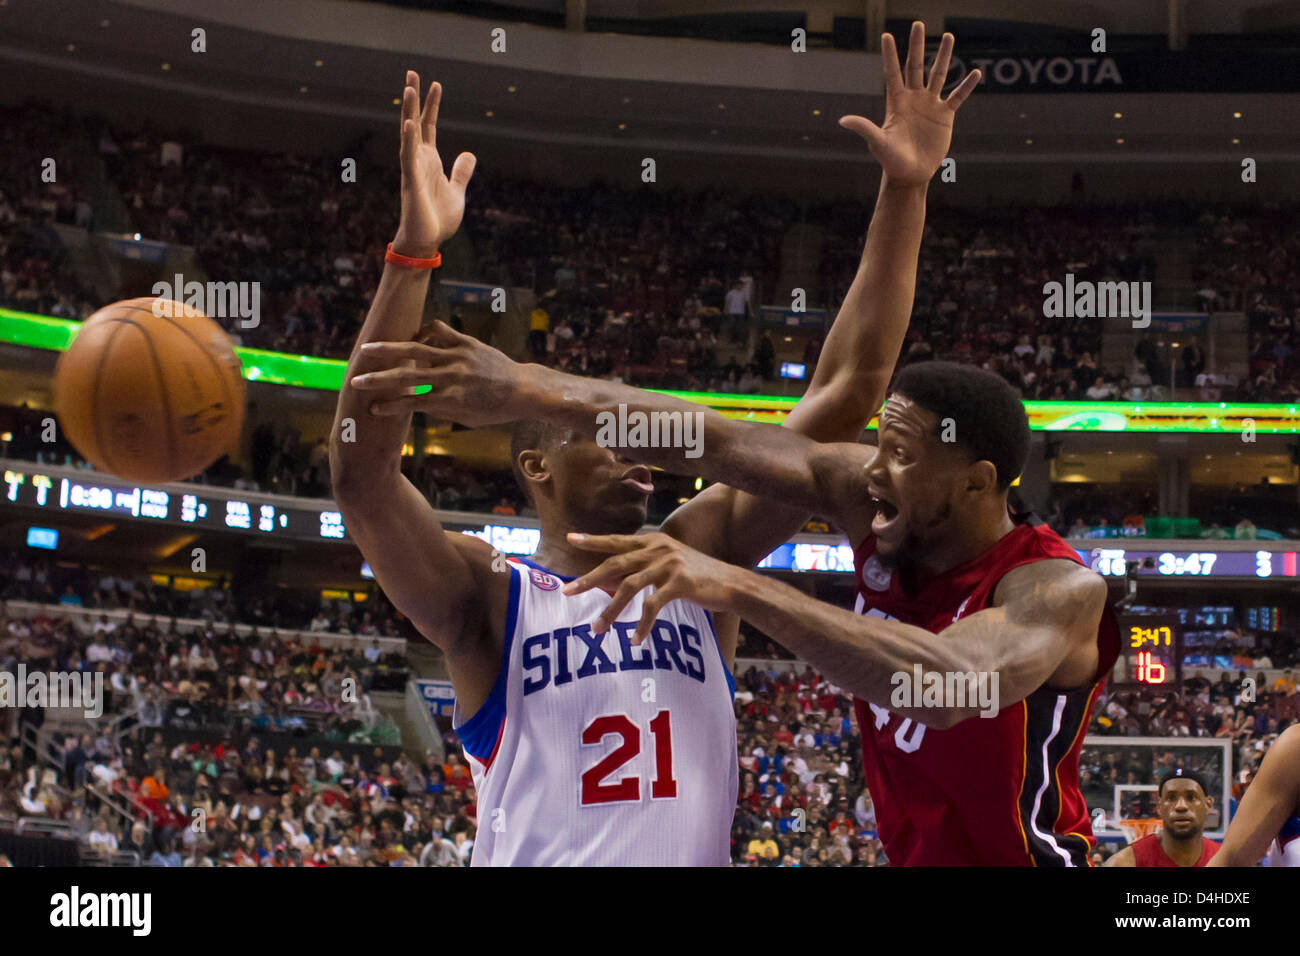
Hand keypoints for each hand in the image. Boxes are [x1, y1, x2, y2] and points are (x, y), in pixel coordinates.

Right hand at [349, 321, 528, 426]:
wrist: (523, 388)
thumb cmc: (494, 410)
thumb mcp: (466, 418)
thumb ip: (440, 409)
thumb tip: (413, 403)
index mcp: (454, 400)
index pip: (414, 403)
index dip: (391, 407)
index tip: (371, 409)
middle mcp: (454, 376)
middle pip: (409, 376)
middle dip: (379, 380)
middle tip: (355, 381)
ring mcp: (460, 356)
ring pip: (418, 349)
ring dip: (390, 349)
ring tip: (367, 349)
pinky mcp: (466, 342)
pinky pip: (438, 330)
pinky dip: (422, 332)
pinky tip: (411, 338)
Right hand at [391, 71, 476, 256]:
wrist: (427, 241)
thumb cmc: (438, 219)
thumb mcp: (457, 191)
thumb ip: (461, 173)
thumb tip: (468, 154)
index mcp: (430, 161)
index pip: (429, 126)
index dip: (432, 105)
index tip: (435, 84)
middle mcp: (419, 160)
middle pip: (415, 122)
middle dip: (415, 99)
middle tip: (412, 73)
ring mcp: (413, 169)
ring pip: (409, 134)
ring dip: (409, 111)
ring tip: (409, 88)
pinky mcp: (411, 182)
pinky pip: (408, 157)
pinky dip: (408, 140)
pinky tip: (408, 123)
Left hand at [562, 531, 745, 640]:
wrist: (732, 582)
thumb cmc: (698, 575)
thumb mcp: (668, 563)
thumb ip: (643, 566)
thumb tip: (610, 581)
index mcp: (653, 540)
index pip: (617, 540)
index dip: (593, 540)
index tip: (570, 538)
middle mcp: (658, 548)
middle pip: (615, 563)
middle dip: (589, 579)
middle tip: (566, 591)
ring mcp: (668, 564)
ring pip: (629, 587)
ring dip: (610, 611)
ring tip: (597, 629)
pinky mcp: (680, 583)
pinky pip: (652, 606)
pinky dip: (641, 625)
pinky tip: (635, 640)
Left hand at [839, 21, 979, 187]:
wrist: (910, 174)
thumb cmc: (891, 160)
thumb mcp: (878, 143)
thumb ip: (864, 128)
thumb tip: (843, 120)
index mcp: (896, 102)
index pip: (892, 73)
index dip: (890, 55)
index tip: (886, 35)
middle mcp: (914, 99)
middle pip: (915, 66)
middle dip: (916, 46)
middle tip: (918, 24)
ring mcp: (930, 105)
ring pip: (938, 75)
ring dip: (944, 56)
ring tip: (948, 36)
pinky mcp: (945, 115)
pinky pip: (958, 97)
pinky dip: (967, 86)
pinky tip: (976, 73)